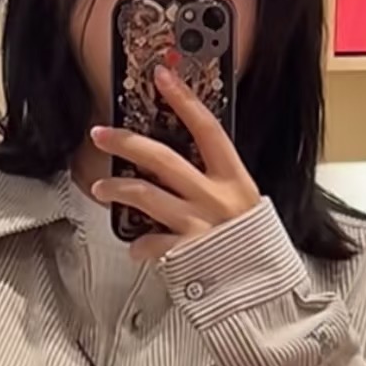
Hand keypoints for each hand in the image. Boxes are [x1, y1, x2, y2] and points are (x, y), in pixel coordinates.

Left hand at [89, 64, 261, 261]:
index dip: (184, 100)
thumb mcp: (245, 205)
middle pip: (163, 159)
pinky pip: (151, 243)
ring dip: (117, 188)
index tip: (162, 76)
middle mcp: (215, 198)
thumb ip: (217, 185)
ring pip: (145, 195)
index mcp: (234, 179)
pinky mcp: (186, 254)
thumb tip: (183, 168)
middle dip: (127, 142)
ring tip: (100, 188)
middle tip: (100, 134)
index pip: (207, 129)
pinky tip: (136, 248)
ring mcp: (199, 225)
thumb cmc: (253, 246)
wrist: (265, 289)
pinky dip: (139, 245)